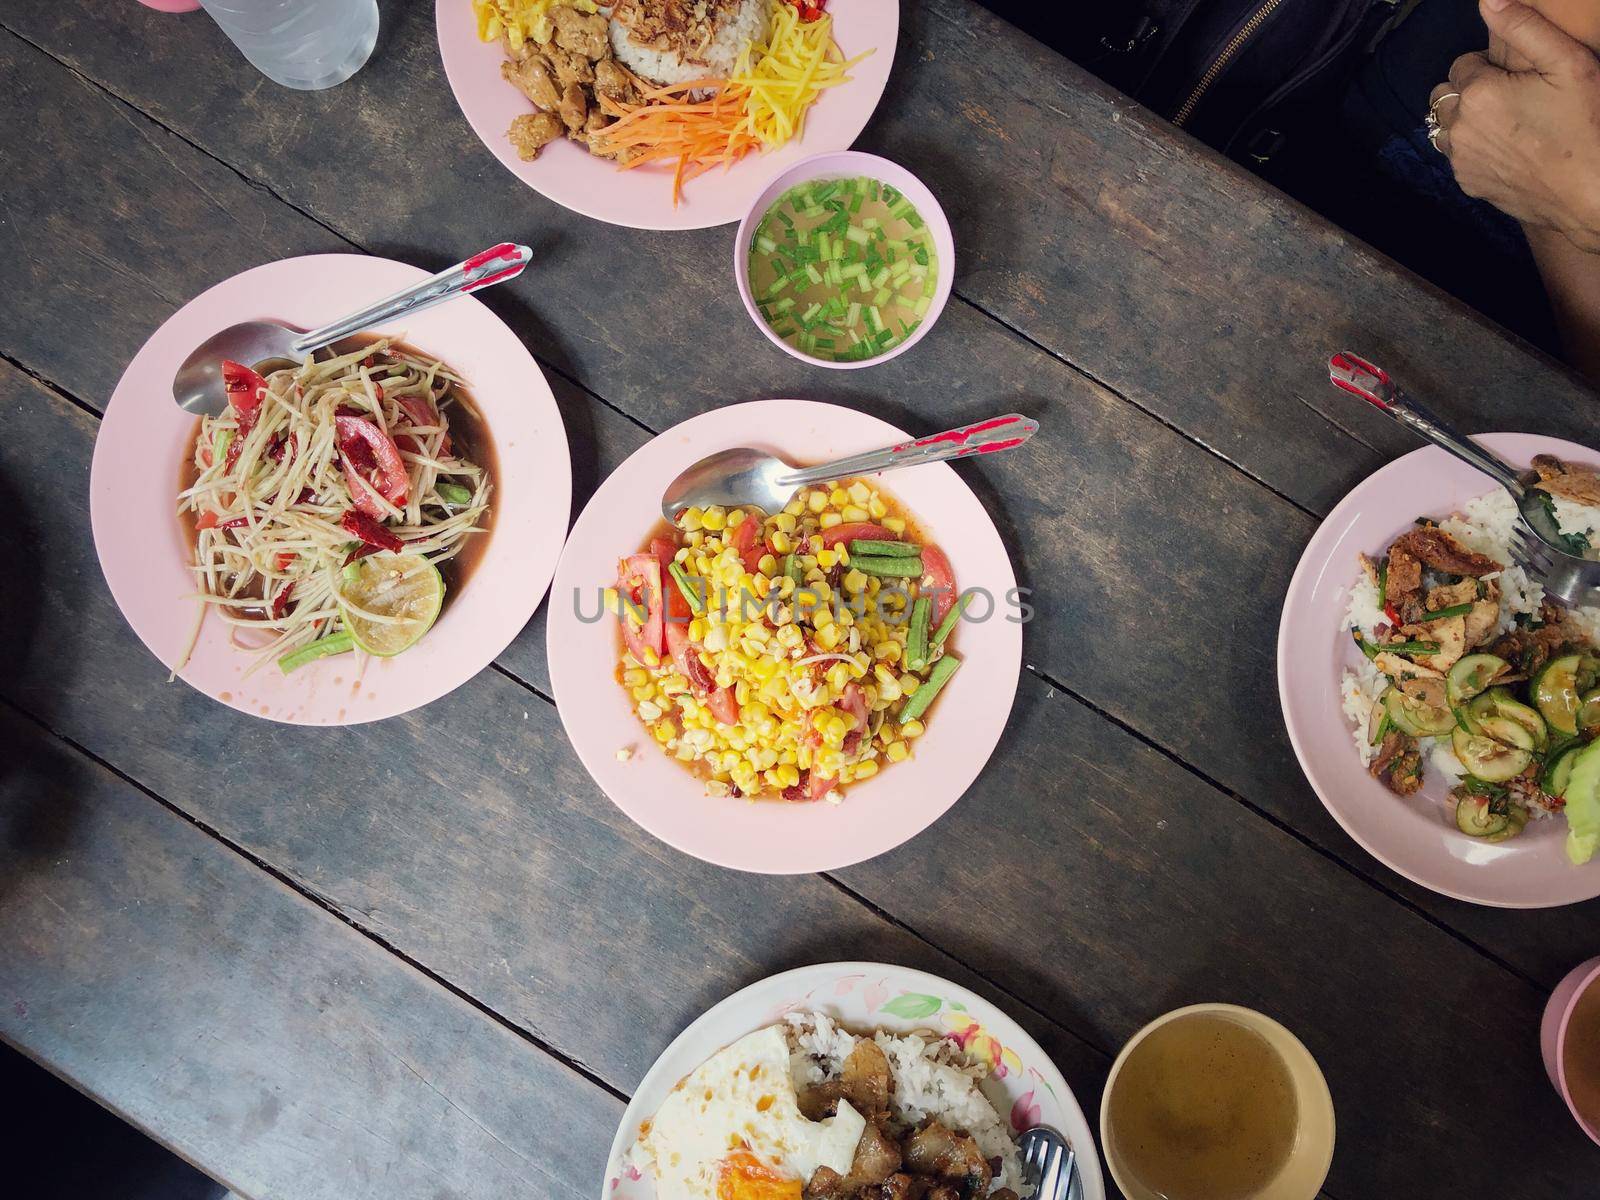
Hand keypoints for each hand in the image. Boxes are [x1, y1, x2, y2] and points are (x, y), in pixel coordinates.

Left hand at [1430, 0, 1599, 251]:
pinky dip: (1473, 148)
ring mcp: (1461, 160)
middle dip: (1469, 91)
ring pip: (1445, 127)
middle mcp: (1460, 129)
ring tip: (1507, 122)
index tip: (1516, 77)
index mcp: (1478, 94)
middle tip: (1510, 97)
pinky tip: (1508, 148)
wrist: (1592, 191)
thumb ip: (1524, 27)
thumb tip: (1488, 0)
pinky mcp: (1468, 184)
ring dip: (1465, 120)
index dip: (1488, 67)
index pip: (1462, 64)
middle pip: (1445, 96)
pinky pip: (1457, 156)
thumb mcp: (1567, 63)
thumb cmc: (1587, 124)